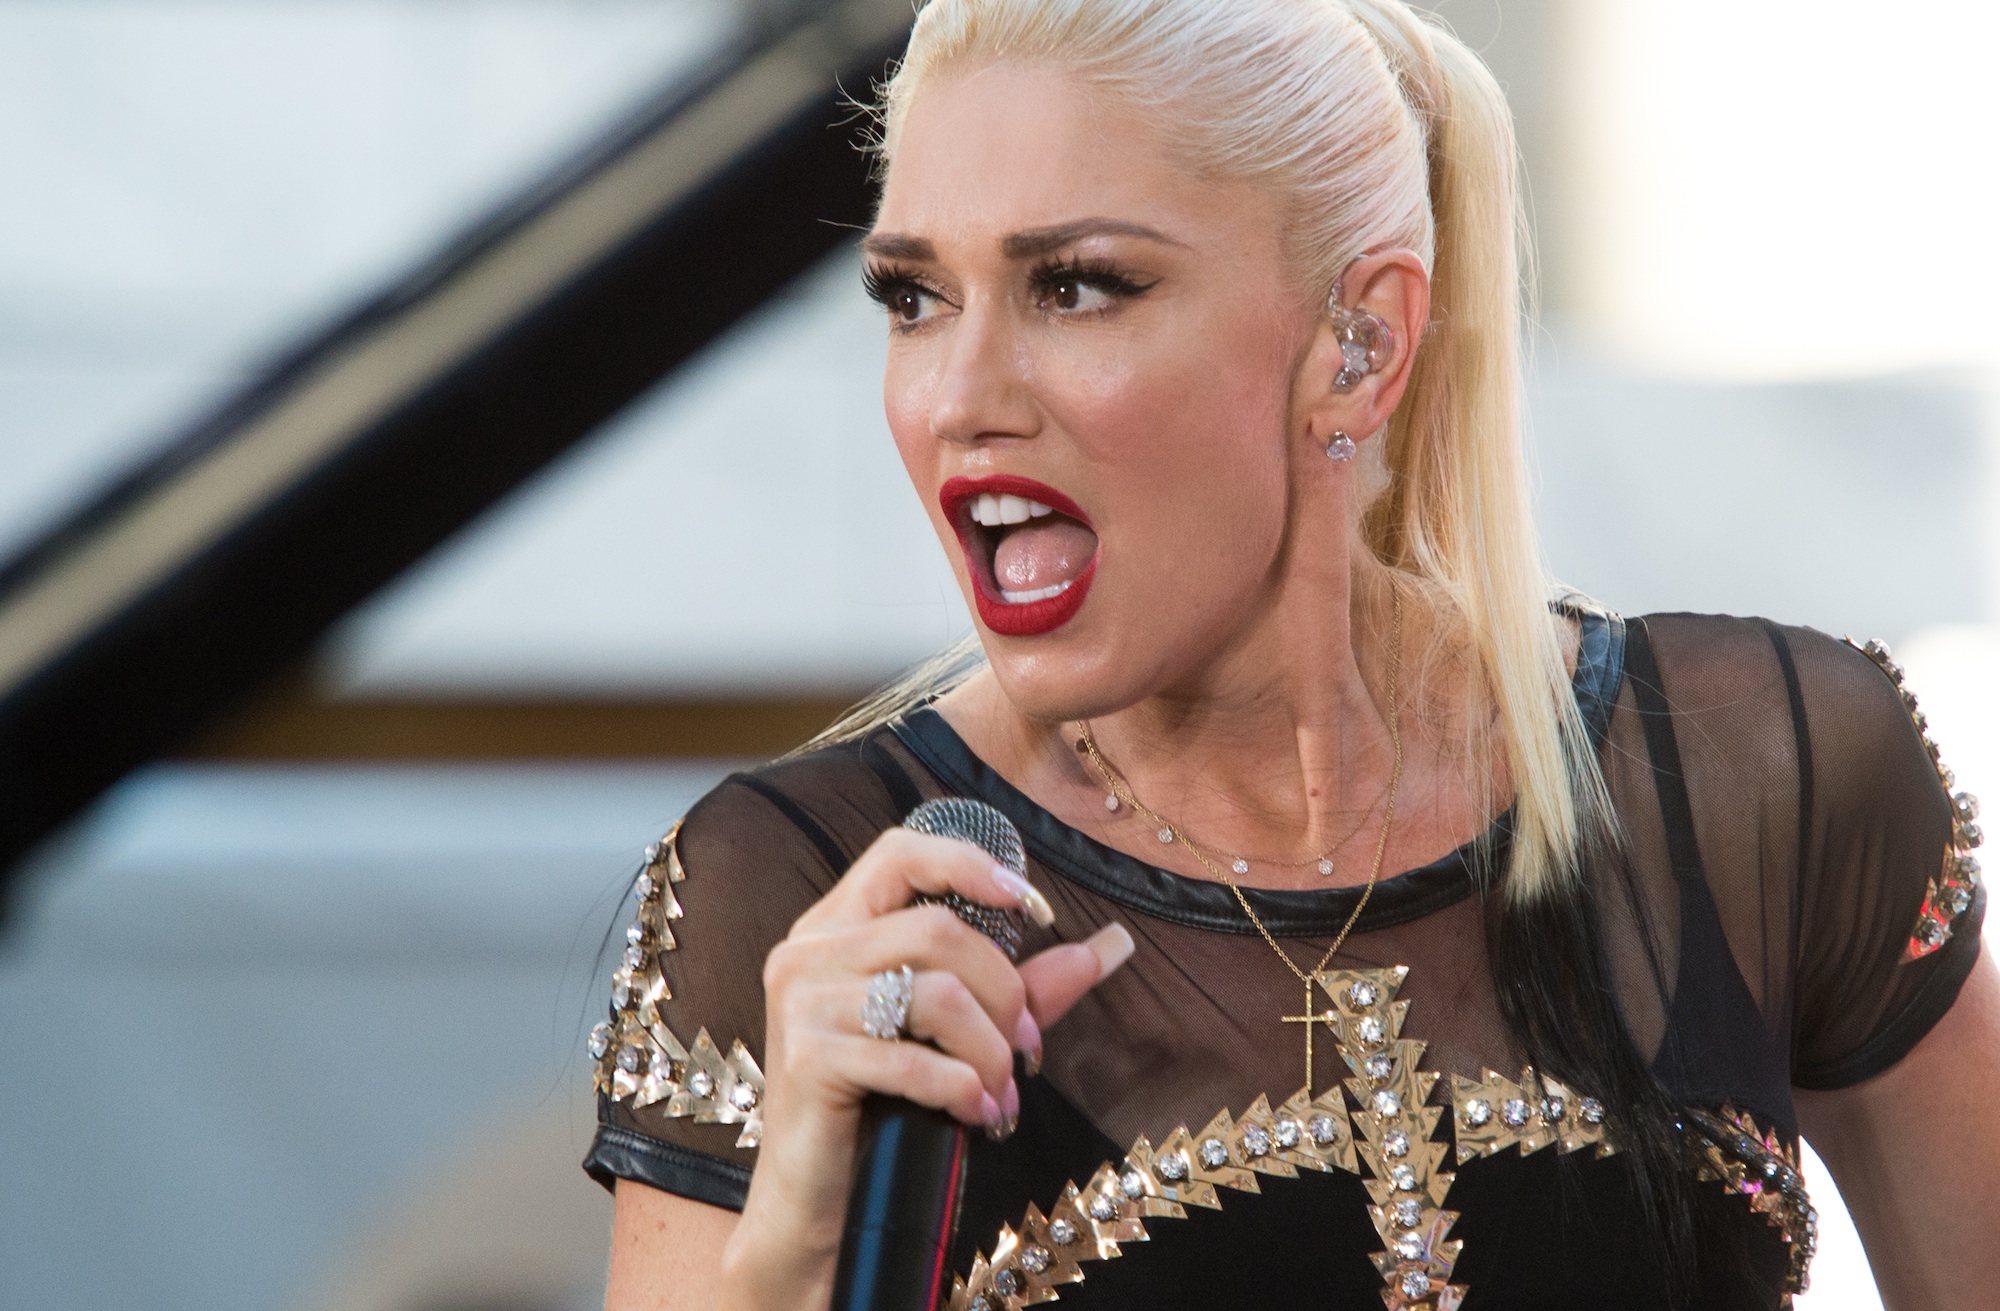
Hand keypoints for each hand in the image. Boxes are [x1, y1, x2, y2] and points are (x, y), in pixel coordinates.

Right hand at [719, 827, 1133, 1310]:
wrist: (819, 1207)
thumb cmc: (886, 1111)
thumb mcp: (959, 1036)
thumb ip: (1026, 986)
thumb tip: (1115, 943)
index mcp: (836, 927)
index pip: (901, 852)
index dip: (972, 865)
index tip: (1035, 908)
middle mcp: (808, 951)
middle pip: (937, 927)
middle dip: (1004, 991)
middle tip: (1027, 1052)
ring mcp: (802, 1003)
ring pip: (935, 993)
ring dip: (989, 1051)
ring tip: (1000, 1095)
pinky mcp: (807, 1060)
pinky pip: (913, 1059)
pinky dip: (963, 1089)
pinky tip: (979, 1117)